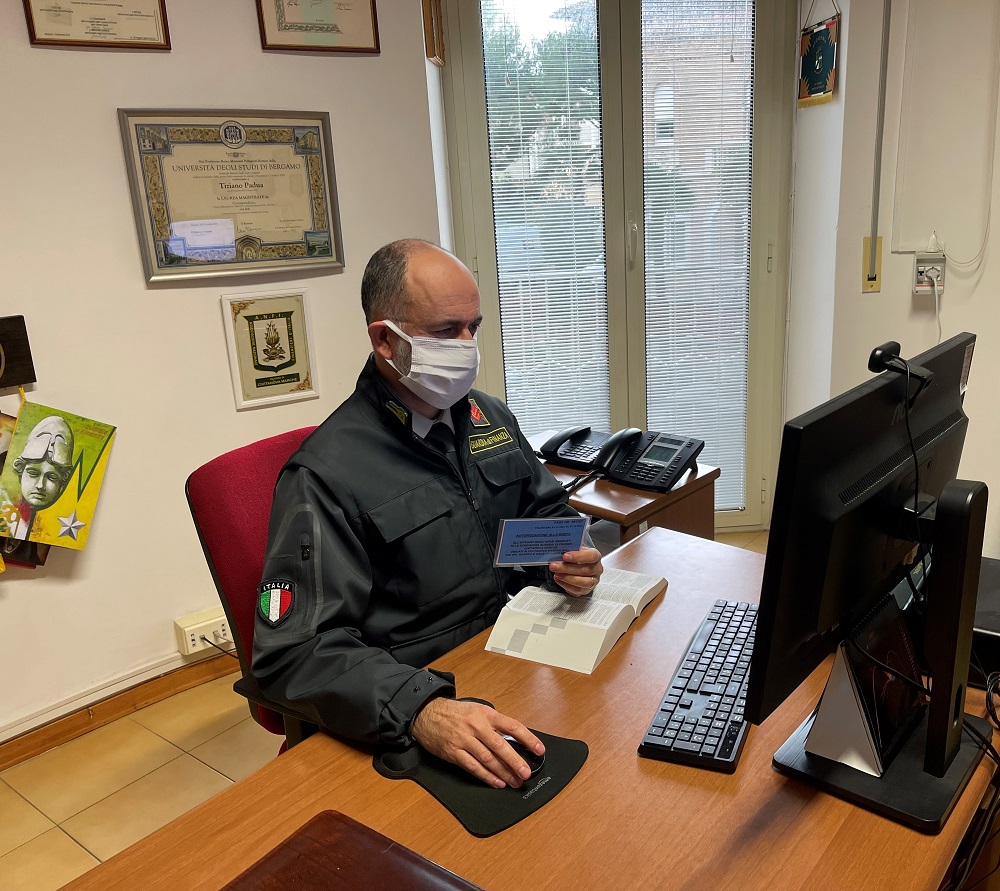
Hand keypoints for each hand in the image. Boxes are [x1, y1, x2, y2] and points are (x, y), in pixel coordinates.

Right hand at [410, 698, 543, 788]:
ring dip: (503, 773)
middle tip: (526, 773)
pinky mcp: (454, 752)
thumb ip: (493, 723)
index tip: (539, 749)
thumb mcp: (476, 710)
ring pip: (488, 759)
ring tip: (514, 781)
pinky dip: (486, 776)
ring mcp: (464, 740)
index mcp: (485, 713)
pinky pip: (473, 767)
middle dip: (515, 762)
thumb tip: (513, 740)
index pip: (512, 726)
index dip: (527, 738)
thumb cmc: (455, 713)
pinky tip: (496, 782)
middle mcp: (476, 726)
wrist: (427, 713)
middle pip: (500, 746)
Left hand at [549, 546, 602, 596]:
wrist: (577, 566)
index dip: (578, 556)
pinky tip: (558, 579)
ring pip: (583, 582)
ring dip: (567, 578)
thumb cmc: (577, 557)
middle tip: (554, 565)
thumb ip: (570, 549)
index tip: (565, 556)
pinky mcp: (585, 590)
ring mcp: (593, 581)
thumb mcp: (575, 550)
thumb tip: (558, 550)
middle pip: (585, 570)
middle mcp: (596, 569)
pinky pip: (577, 590)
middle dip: (567, 568)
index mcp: (595, 556)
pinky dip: (565, 585)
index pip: (591, 556)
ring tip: (556, 573)